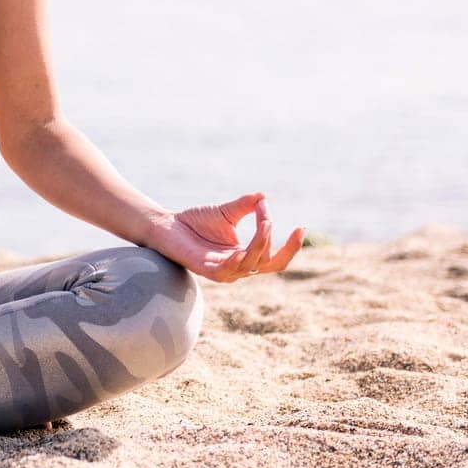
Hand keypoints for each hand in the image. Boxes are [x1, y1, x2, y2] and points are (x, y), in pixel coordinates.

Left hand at [148, 191, 303, 282]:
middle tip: (271, 217)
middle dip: (276, 240)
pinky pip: (228, 270)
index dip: (292, 247)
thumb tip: (264, 196)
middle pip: (269, 262)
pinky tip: (242, 248)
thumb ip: (246, 206)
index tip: (301, 227)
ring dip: (260, 242)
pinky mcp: (208, 271)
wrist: (167, 225)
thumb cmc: (195, 222)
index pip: (277, 259)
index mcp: (246, 255)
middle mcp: (239, 267)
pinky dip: (237, 260)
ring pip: (252, 264)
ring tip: (262, 219)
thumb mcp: (226, 212)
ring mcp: (224, 271)